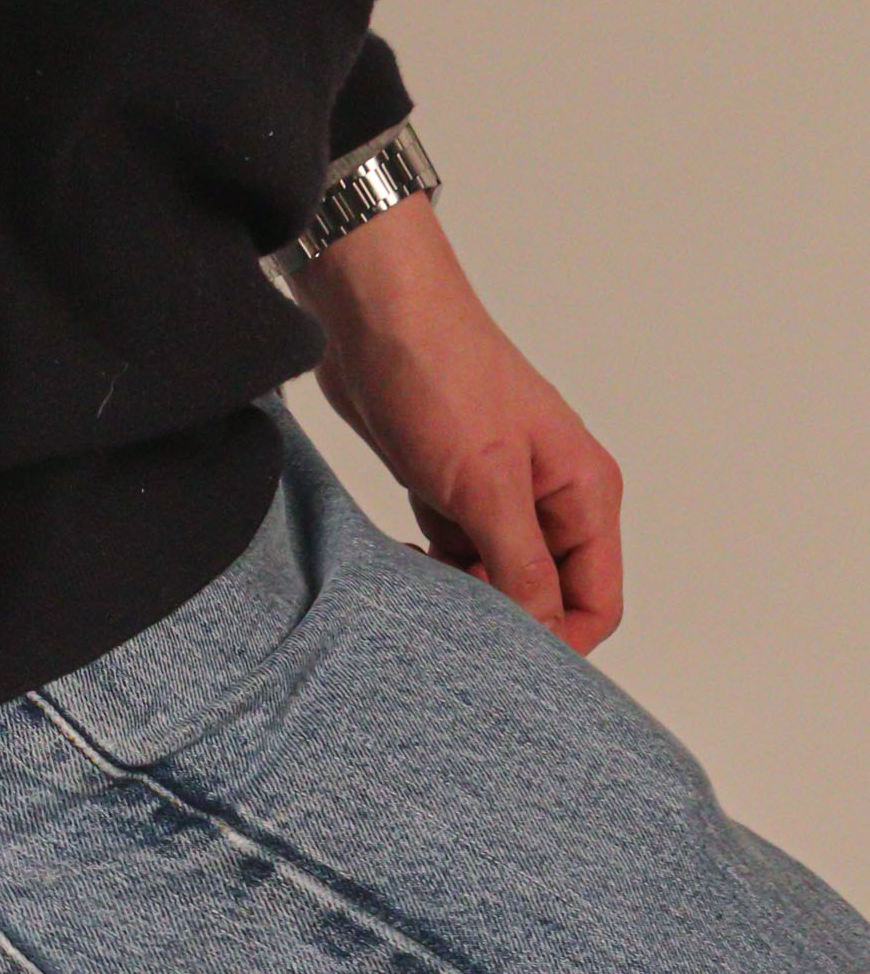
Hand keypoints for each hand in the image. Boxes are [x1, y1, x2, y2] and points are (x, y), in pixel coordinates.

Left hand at [292, 192, 623, 653]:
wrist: (375, 317)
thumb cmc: (442, 377)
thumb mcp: (486, 483)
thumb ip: (519, 566)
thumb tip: (543, 636)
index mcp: (585, 495)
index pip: (597, 603)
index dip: (557, 642)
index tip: (498, 656)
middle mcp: (554, 502)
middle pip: (548, 601)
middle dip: (503, 623)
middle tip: (446, 619)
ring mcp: (504, 499)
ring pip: (499, 585)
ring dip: (462, 600)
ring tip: (419, 586)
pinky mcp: (456, 496)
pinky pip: (458, 562)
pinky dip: (435, 576)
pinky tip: (404, 564)